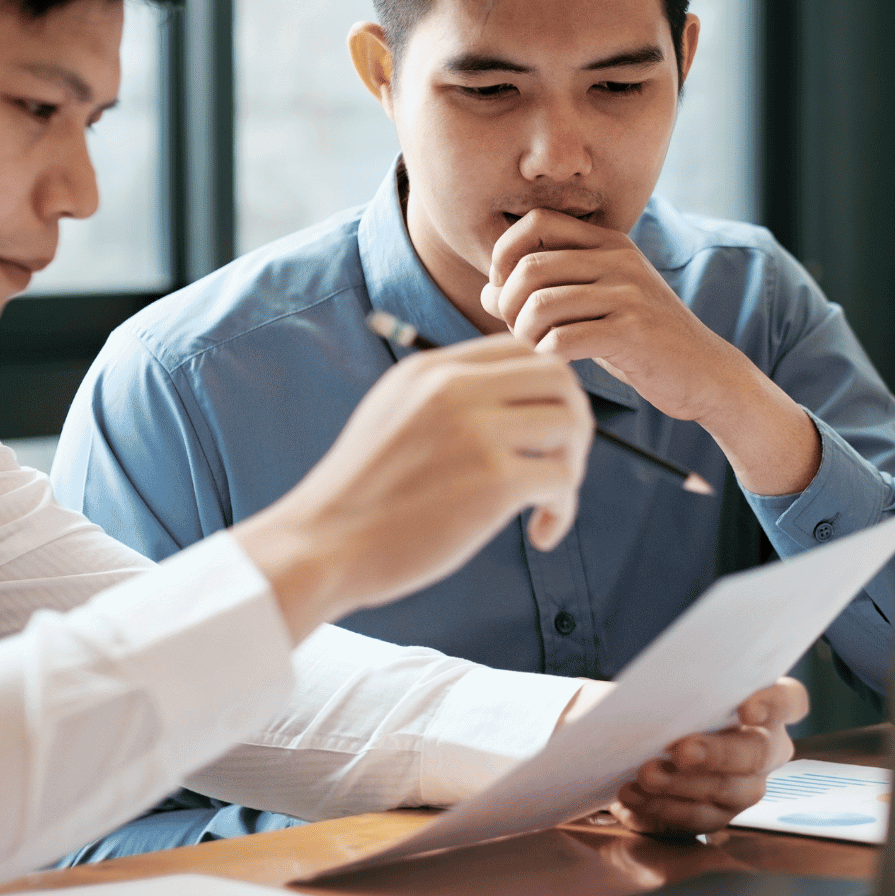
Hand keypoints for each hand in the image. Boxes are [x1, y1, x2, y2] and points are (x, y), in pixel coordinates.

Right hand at [233, 335, 591, 639]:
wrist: (320, 546)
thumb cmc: (360, 496)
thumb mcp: (392, 416)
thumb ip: (445, 399)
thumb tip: (513, 403)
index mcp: (431, 369)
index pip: (522, 349)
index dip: (546, 389)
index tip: (539, 433)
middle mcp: (455, 389)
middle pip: (559, 377)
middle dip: (573, 421)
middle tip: (558, 466)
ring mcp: (477, 431)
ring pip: (571, 424)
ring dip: (573, 466)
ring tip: (548, 502)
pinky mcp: (493, 480)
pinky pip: (562, 480)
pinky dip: (563, 509)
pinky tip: (540, 533)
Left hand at [479, 209, 819, 494]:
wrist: (706, 373)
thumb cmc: (643, 342)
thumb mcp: (596, 306)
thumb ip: (545, 293)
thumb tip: (486, 292)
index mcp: (609, 243)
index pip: (537, 222)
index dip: (505, 253)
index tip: (504, 287)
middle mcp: (618, 259)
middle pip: (530, 266)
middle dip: (507, 303)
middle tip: (516, 328)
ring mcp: (628, 294)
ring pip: (541, 303)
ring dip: (523, 333)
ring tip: (535, 347)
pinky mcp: (632, 332)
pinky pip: (563, 338)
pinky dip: (547, 354)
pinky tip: (557, 360)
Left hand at [610, 678, 809, 835]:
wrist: (643, 741)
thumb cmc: (669, 702)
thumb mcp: (674, 687)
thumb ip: (679, 686)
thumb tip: (660, 693)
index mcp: (767, 706)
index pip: (789, 702)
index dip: (774, 706)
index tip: (747, 710)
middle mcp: (767, 747)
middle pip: (759, 753)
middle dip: (719, 753)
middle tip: (681, 751)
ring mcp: (747, 785)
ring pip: (730, 790)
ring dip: (684, 784)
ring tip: (646, 774)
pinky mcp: (720, 813)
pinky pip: (699, 816)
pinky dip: (662, 806)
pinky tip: (633, 793)